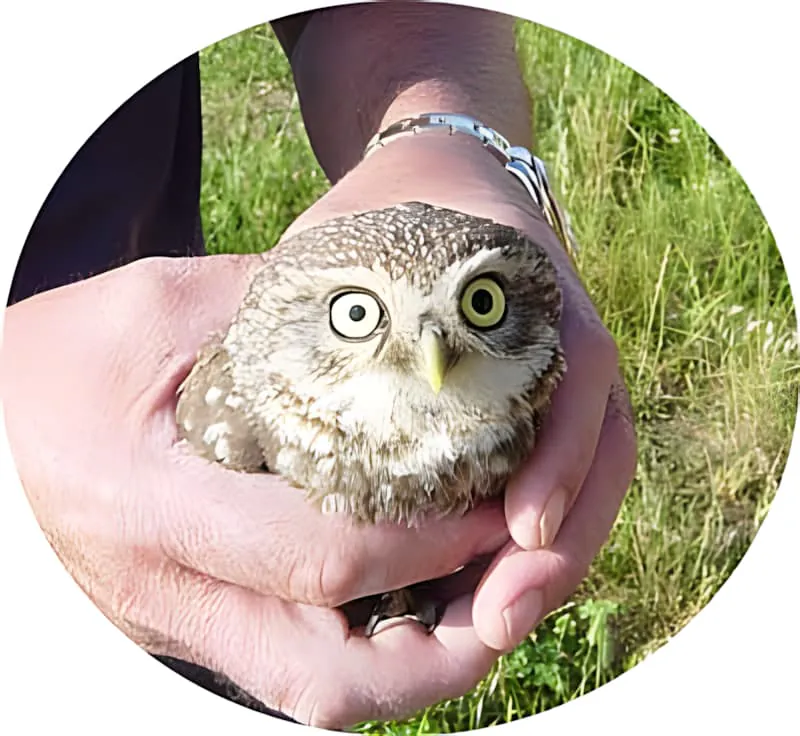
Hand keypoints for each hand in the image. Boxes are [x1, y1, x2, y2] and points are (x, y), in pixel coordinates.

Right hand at [0, 254, 511, 727]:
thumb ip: (272, 308)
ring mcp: (176, 622)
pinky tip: (410, 591)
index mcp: (151, 504)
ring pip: (312, 689)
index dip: (428, 543)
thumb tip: (385, 312)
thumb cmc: (62, 357)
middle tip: (510, 588)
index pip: (320, 558)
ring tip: (478, 597)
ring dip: (411, 662)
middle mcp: (165, 591)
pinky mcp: (189, 623)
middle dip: (440, 651)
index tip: (495, 505)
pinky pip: (291, 663)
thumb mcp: (158, 307)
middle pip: (325, 677)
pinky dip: (366, 644)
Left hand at [282, 131, 637, 651]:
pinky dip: (534, 536)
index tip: (518, 527)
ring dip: (555, 559)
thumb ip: (319, 295)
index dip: (561, 458)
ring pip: (592, 478)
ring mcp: (562, 379)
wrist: (434, 183)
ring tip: (498, 624)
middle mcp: (565, 342)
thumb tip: (244, 391)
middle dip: (562, 543)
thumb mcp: (358, 236)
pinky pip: (558, 477)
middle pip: (603, 450)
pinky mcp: (539, 406)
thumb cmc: (390, 215)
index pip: (581, 376)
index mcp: (535, 292)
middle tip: (502, 618)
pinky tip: (488, 586)